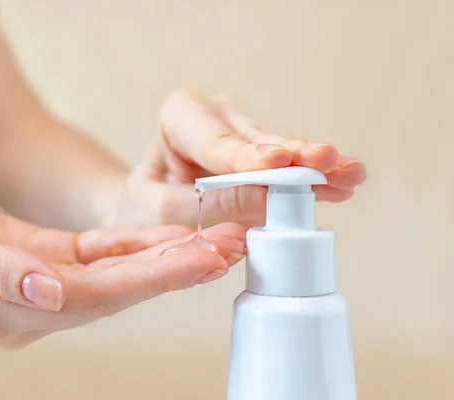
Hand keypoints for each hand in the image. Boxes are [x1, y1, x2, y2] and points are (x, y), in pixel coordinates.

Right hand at [0, 186, 245, 348]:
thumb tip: (47, 291)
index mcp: (12, 311)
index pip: (97, 297)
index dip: (151, 277)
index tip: (202, 258)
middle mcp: (39, 305)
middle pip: (122, 289)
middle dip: (179, 266)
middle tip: (233, 243)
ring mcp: (48, 284)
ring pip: (122, 272)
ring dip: (170, 253)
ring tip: (220, 235)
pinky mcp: (52, 260)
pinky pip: (104, 254)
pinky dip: (140, 242)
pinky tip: (173, 231)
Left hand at [117, 90, 366, 227]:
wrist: (149, 208)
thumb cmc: (148, 206)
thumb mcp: (165, 211)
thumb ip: (211, 203)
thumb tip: (267, 196)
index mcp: (179, 118)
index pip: (216, 142)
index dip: (248, 155)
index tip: (277, 162)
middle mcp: (216, 115)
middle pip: (258, 140)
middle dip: (294, 155)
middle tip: (327, 162)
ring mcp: (242, 131)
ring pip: (282, 149)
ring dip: (315, 166)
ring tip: (351, 174)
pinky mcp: (263, 151)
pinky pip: (291, 165)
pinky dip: (315, 178)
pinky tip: (346, 181)